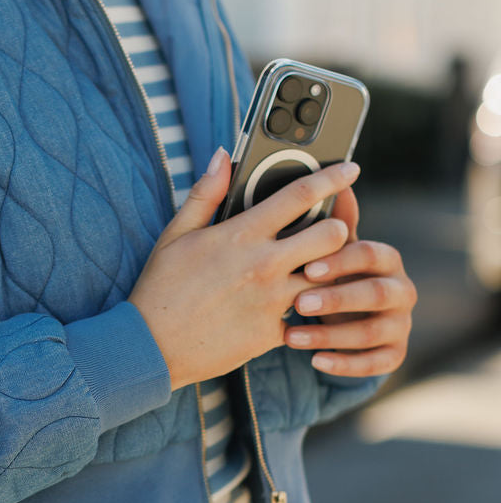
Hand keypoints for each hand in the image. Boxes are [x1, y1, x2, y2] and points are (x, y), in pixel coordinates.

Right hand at [128, 150, 360, 390]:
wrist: (151, 346)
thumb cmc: (161, 287)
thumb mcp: (176, 234)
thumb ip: (206, 193)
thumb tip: (223, 156)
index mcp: (242, 234)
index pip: (300, 195)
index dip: (332, 177)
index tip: (350, 169)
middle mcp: (264, 265)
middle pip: (331, 236)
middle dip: (337, 230)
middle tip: (329, 233)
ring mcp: (271, 301)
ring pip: (327, 280)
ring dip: (325, 274)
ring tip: (314, 274)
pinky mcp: (272, 334)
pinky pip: (305, 320)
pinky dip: (302, 315)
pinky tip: (290, 311)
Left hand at [284, 186, 417, 377]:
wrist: (346, 317)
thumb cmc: (334, 274)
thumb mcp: (332, 250)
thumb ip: (333, 223)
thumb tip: (337, 182)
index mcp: (386, 258)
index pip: (371, 254)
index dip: (341, 261)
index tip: (306, 267)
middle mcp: (401, 289)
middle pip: (377, 293)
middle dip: (338, 298)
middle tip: (299, 302)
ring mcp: (401, 324)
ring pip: (373, 332)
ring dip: (332, 335)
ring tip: (292, 337)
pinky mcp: (394, 354)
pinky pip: (377, 363)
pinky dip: (346, 364)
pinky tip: (316, 362)